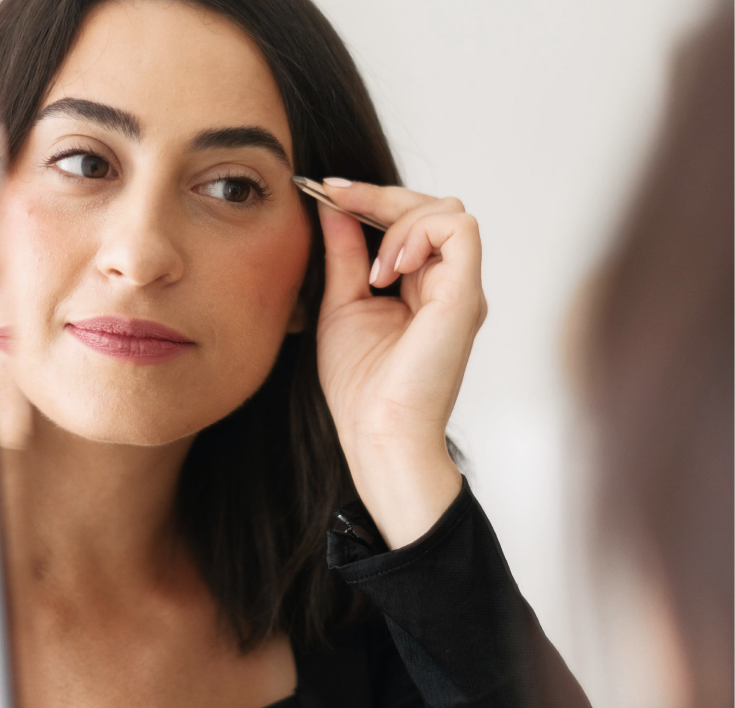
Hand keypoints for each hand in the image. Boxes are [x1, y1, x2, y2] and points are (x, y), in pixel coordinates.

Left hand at [316, 180, 485, 547]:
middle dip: (379, 197)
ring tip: (374, 270)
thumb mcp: (343, 303)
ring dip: (399, 220)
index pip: (409, 221)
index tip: (327, 190)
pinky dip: (420, 232)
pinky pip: (459, 229)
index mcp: (421, 288)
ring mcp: (461, 288)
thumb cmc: (361, 385)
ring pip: (447, 210)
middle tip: (338, 200)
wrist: (377, 431)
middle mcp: (448, 284)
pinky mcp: (465, 295)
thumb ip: (345, 253)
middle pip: (430, 206)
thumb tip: (333, 205)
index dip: (369, 198)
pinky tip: (390, 268)